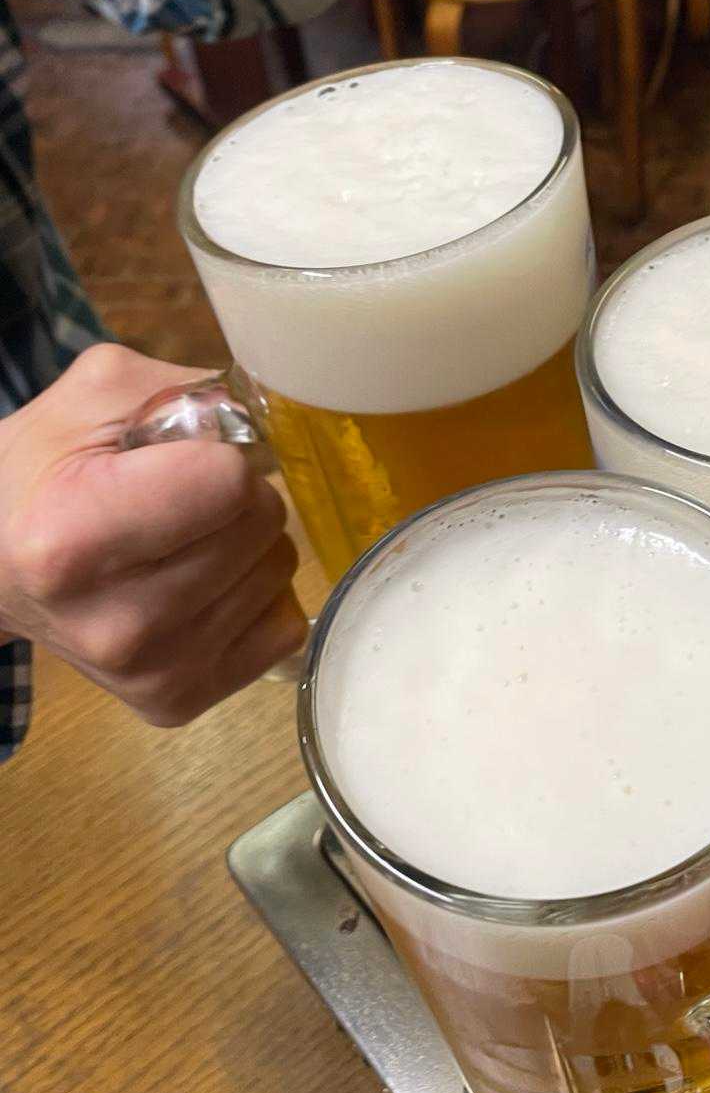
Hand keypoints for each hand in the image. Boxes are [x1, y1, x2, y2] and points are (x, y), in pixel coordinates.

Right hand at [0, 344, 306, 723]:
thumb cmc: (41, 474)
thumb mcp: (93, 398)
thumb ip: (185, 391)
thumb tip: (263, 427)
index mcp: (76, 537)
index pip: (230, 483)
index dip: (217, 454)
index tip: (175, 459)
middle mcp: (115, 623)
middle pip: (262, 526)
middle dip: (237, 496)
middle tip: (178, 500)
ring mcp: (150, 673)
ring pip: (280, 573)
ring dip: (248, 544)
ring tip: (182, 542)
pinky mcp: (177, 701)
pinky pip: (285, 626)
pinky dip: (257, 596)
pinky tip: (202, 585)